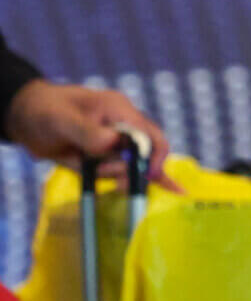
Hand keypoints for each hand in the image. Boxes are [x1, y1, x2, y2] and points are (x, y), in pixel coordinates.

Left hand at [2, 81, 173, 185]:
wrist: (26, 119)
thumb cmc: (43, 110)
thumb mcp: (61, 118)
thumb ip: (86, 131)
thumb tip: (112, 144)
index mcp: (119, 110)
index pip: (147, 134)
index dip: (149, 155)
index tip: (141, 174)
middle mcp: (123, 127)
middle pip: (145, 153)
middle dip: (131, 169)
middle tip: (109, 176)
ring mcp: (115, 144)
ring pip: (129, 167)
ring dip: (112, 174)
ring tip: (87, 166)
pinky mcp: (106, 158)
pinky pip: (129, 170)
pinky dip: (145, 181)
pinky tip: (174, 190)